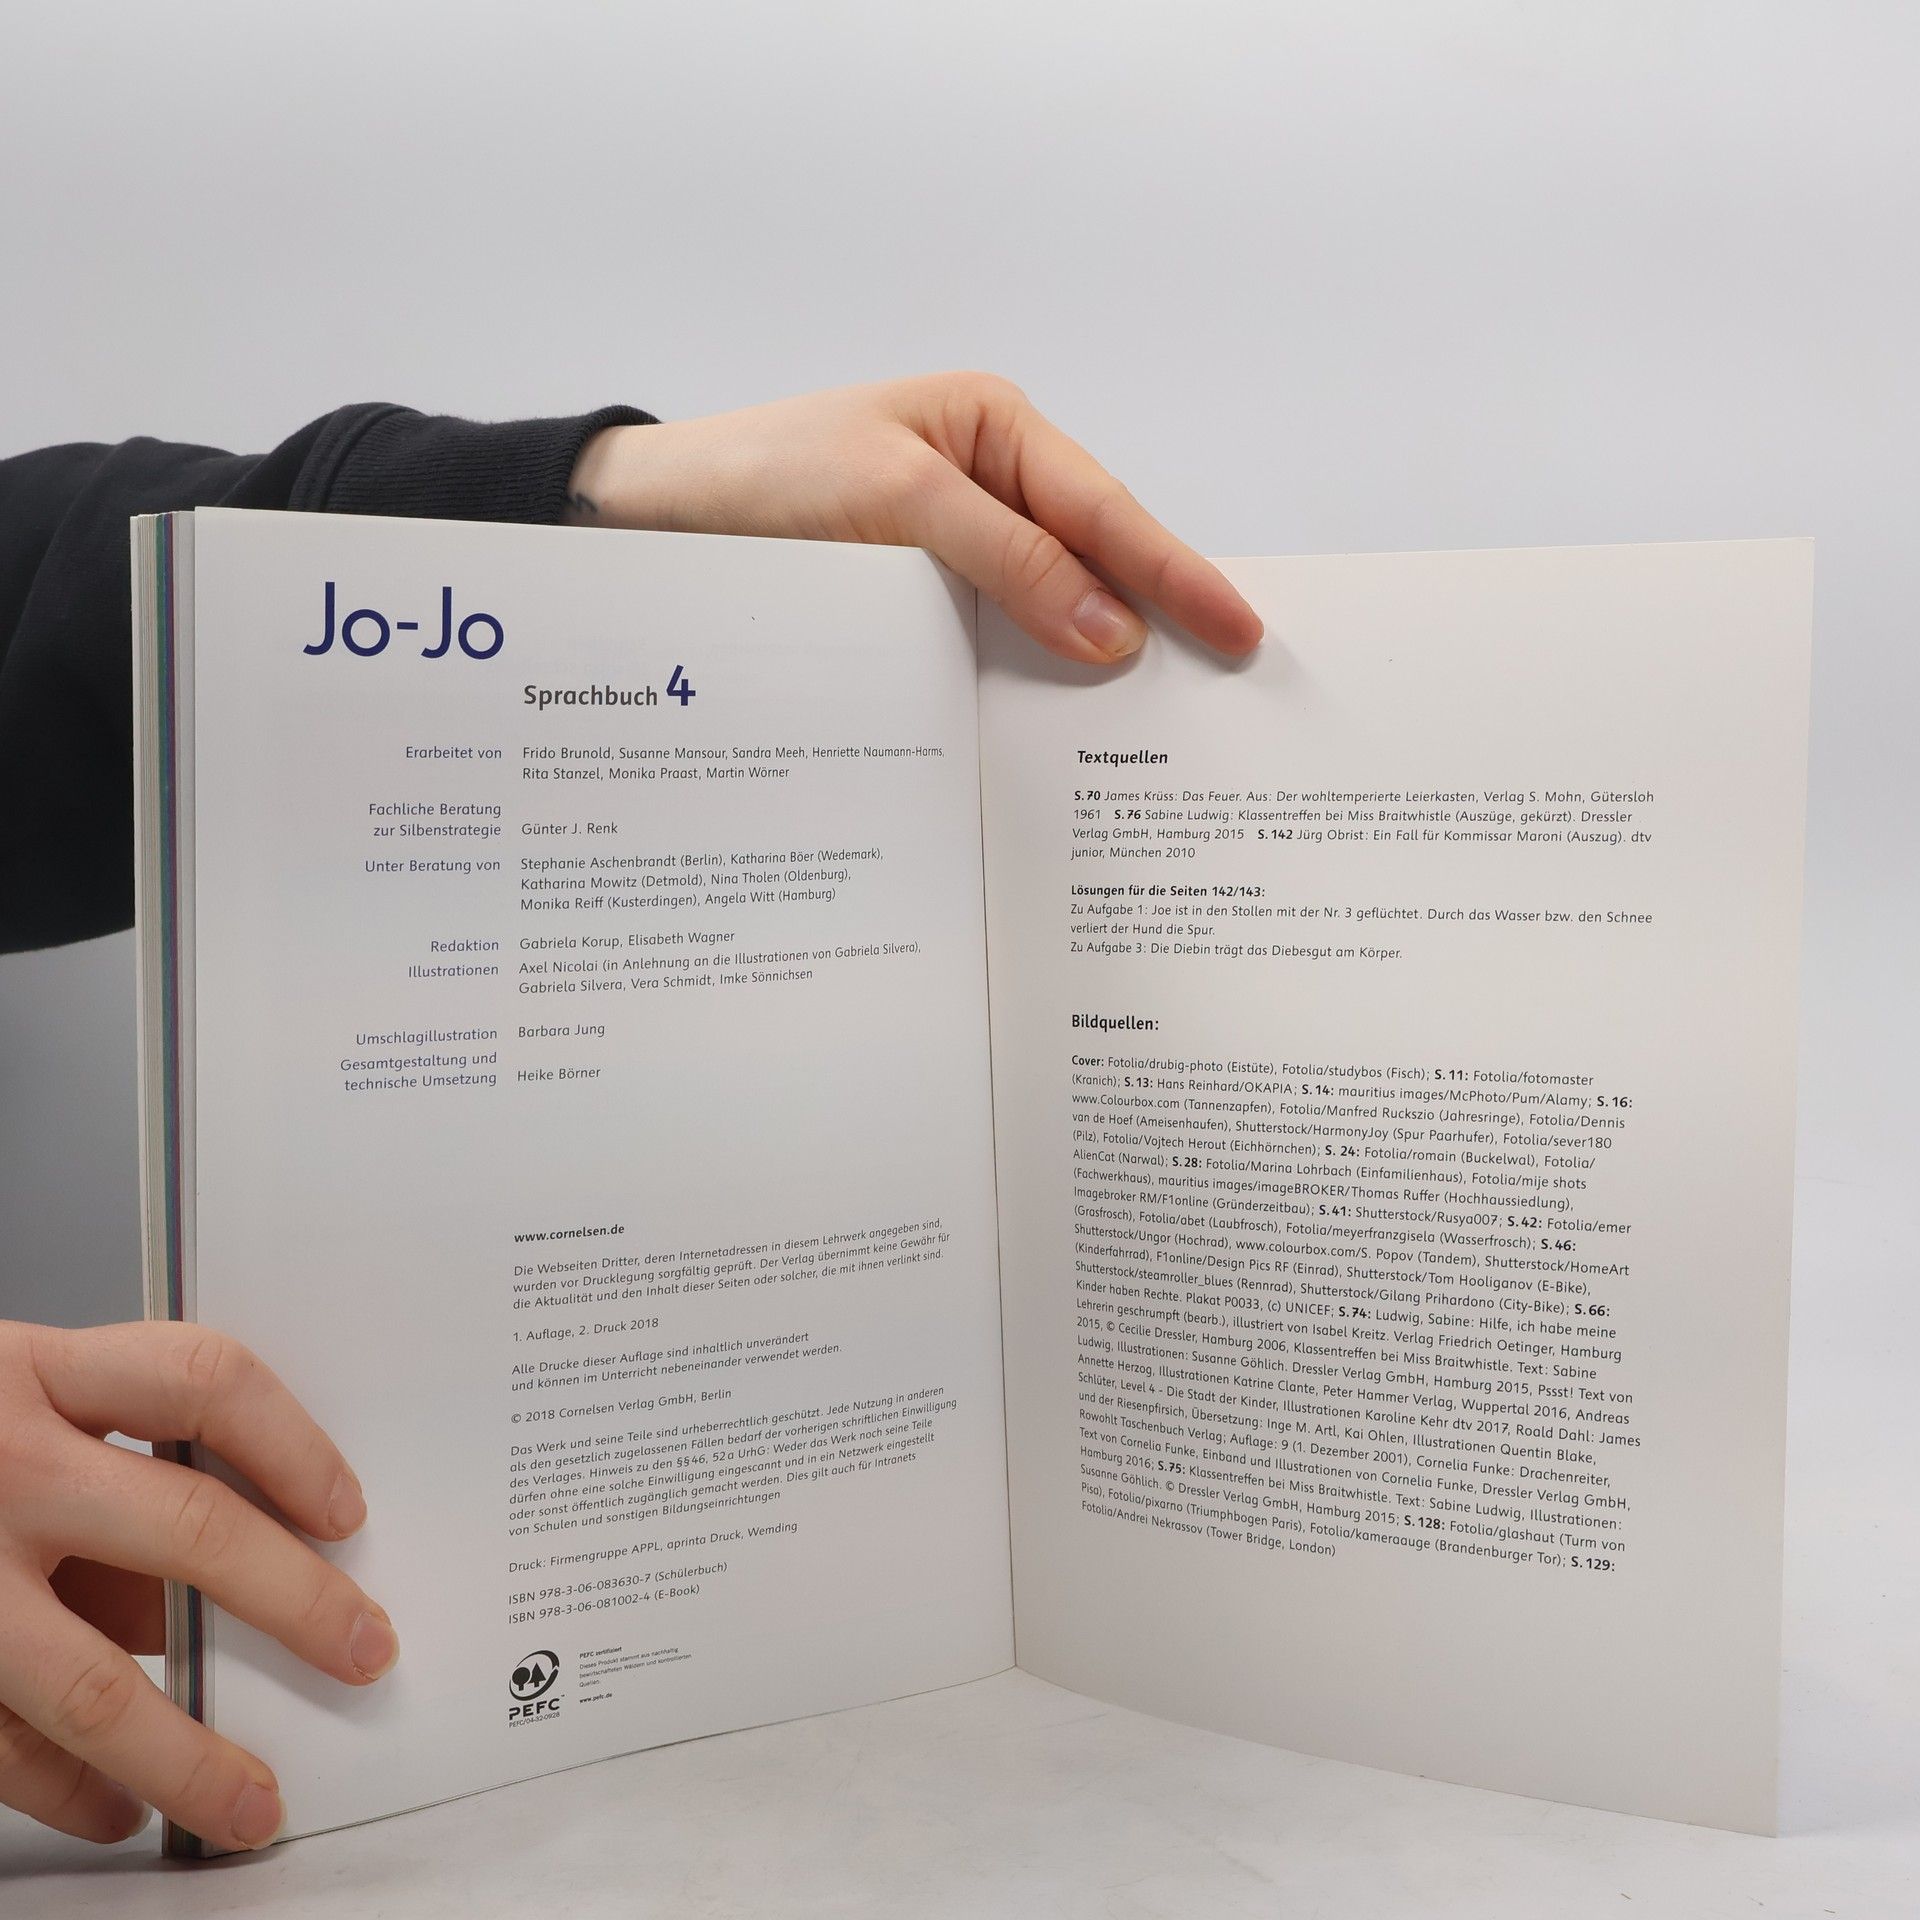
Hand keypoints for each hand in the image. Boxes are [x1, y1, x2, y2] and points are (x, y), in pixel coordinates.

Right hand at [0, 1321, 395, 1849]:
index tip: (348, 1511)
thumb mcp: (6, 1404)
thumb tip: (229, 1580)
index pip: (203, 1381)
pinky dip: (71, 1792)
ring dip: (188, 1754)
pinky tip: (121, 1808)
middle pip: (190, 1530)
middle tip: (362, 1650)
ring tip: (253, 1800)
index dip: (292, 1445)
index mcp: (29, 1374)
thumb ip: (104, 1470)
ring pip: (93, 1682)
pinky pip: (0, 1747)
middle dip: (296, 1604)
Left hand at [564, 372, 1262, 666]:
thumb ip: (1009, 559)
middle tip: (1228, 682)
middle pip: (1090, 557)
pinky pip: (991, 636)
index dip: (1174, 574)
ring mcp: (952, 543)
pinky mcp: (915, 597)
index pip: (1103, 509)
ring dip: (1089, 658)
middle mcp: (983, 481)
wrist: (647, 519)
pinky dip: (1026, 674)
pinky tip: (1057, 717)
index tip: (1235, 629)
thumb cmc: (763, 478)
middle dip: (1154, 615)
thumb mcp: (896, 504)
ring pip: (1045, 606)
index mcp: (994, 427)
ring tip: (1161, 716)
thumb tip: (1111, 629)